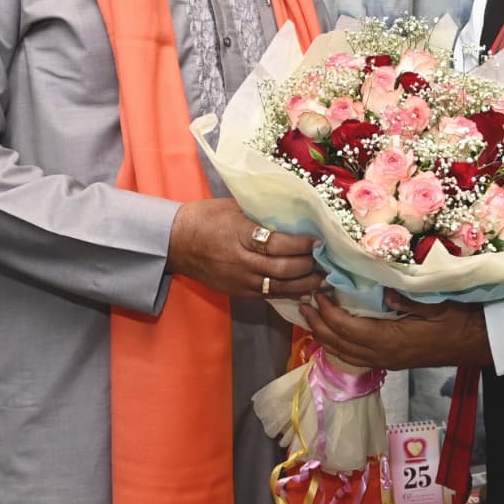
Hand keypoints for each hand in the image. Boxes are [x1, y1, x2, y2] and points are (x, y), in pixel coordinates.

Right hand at [167, 198, 322, 299]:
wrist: (176, 242)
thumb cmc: (206, 218)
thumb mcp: (234, 207)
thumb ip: (262, 213)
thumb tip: (294, 211)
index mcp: (241, 235)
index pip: (278, 244)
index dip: (302, 245)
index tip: (319, 241)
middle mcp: (241, 261)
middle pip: (283, 269)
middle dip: (308, 266)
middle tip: (327, 260)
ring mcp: (239, 280)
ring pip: (278, 287)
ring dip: (304, 284)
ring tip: (324, 279)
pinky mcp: (237, 292)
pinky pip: (267, 295)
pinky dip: (288, 293)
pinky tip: (304, 290)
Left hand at [299, 290, 492, 369]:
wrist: (475, 343)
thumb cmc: (458, 320)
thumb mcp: (433, 305)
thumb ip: (406, 300)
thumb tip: (382, 292)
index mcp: (391, 340)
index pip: (349, 329)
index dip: (329, 313)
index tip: (317, 294)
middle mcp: (384, 355)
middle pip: (340, 345)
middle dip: (318, 326)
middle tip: (302, 305)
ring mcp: (387, 361)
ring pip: (345, 355)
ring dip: (324, 337)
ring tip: (310, 319)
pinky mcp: (391, 361)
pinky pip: (355, 357)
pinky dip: (338, 346)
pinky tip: (333, 335)